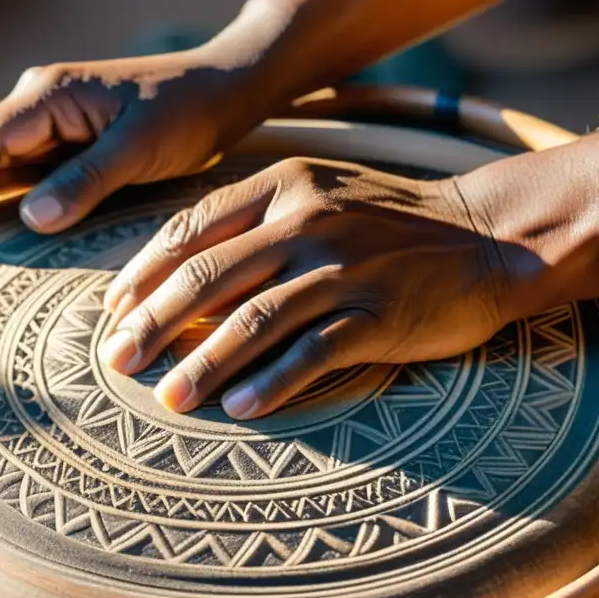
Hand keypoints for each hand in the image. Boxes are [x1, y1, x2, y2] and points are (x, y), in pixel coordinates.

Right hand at [0, 48, 259, 248]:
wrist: (222, 93)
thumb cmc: (187, 114)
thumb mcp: (140, 148)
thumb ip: (85, 180)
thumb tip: (29, 219)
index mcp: (47, 94)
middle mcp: (37, 102)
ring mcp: (50, 121)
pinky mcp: (67, 140)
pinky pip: (23, 171)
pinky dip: (8, 200)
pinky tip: (11, 233)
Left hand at [98, 157, 518, 420]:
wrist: (486, 236)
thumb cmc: (387, 221)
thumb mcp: (319, 195)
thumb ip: (254, 223)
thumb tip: (181, 280)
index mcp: (283, 187)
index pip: (192, 229)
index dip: (143, 273)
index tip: (112, 312)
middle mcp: (308, 222)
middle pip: (211, 277)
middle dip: (153, 323)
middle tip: (116, 361)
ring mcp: (345, 269)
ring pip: (255, 320)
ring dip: (204, 364)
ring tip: (168, 398)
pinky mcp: (380, 314)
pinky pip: (314, 352)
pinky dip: (272, 383)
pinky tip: (239, 410)